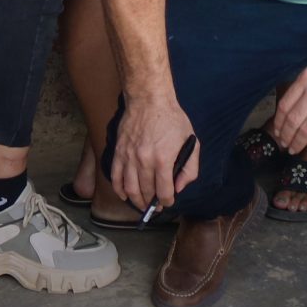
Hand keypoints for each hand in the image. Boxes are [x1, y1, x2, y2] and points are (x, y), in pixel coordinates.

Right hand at [110, 92, 199, 211]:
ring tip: (142, 204)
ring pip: (130, 189)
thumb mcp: (191, 141)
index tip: (168, 202)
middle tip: (155, 206)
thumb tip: (179, 187)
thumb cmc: (172, 119)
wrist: (149, 99)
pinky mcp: (119, 152)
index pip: (164, 191)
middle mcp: (144, 161)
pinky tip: (125, 195)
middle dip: (152, 203)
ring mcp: (129, 157)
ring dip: (136, 201)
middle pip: (146, 192)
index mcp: (163, 159)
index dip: (167, 201)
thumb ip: (189, 168)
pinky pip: (115, 177)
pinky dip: (119, 190)